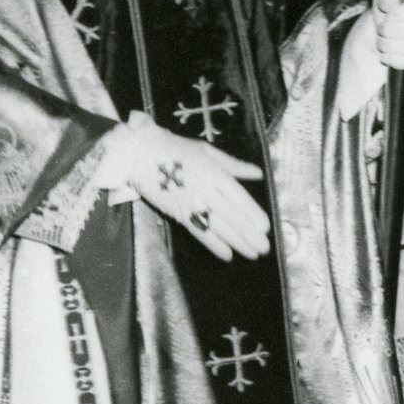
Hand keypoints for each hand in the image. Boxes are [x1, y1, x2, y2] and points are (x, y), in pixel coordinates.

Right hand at [96, 113, 269, 261]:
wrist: (137, 154)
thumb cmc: (174, 148)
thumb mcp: (206, 151)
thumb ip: (233, 165)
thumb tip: (258, 174)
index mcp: (212, 172)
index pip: (237, 197)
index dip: (252, 213)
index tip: (265, 227)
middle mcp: (203, 190)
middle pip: (230, 215)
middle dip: (249, 234)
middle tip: (264, 248)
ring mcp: (189, 203)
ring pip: (217, 227)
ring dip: (236, 242)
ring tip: (253, 254)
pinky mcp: (176, 213)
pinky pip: (197, 231)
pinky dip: (213, 244)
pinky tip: (227, 255)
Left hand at [371, 0, 403, 73]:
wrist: (385, 33)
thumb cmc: (386, 13)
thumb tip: (391, 4)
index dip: (400, 14)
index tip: (386, 18)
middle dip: (392, 32)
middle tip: (380, 32)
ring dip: (391, 46)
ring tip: (381, 42)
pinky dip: (396, 60)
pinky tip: (385, 55)